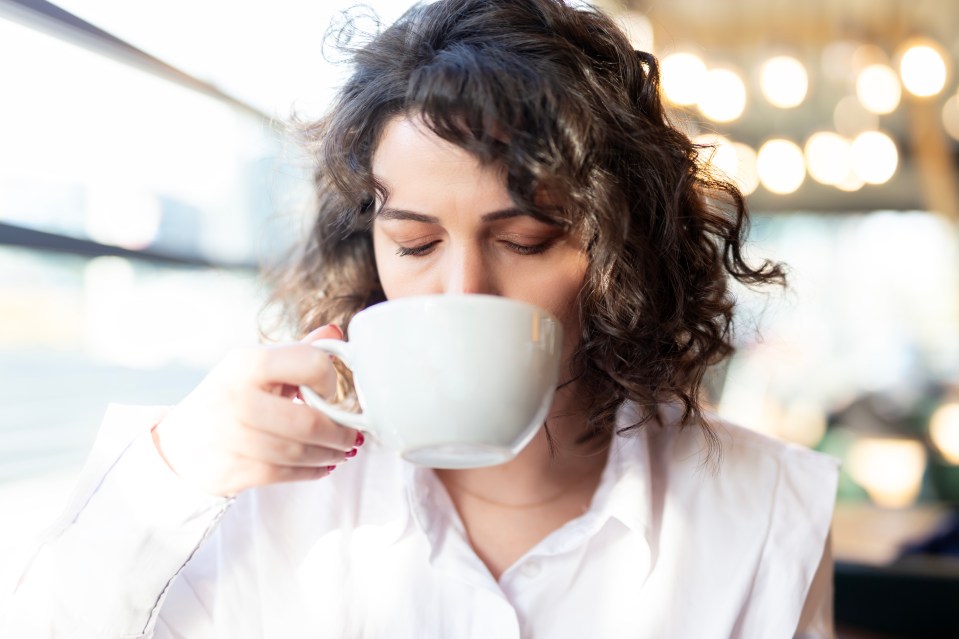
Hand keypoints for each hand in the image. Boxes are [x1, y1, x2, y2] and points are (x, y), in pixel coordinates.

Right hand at [151, 325, 360, 496]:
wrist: (179, 443)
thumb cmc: (228, 399)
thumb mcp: (256, 368)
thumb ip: (298, 353)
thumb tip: (335, 334)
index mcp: (247, 363)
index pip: (310, 363)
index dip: (331, 380)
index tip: (333, 393)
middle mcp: (237, 397)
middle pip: (308, 421)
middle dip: (340, 432)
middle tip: (352, 436)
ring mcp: (231, 436)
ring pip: (300, 451)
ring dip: (330, 454)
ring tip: (341, 451)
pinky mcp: (232, 469)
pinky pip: (286, 474)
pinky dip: (312, 471)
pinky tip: (322, 466)